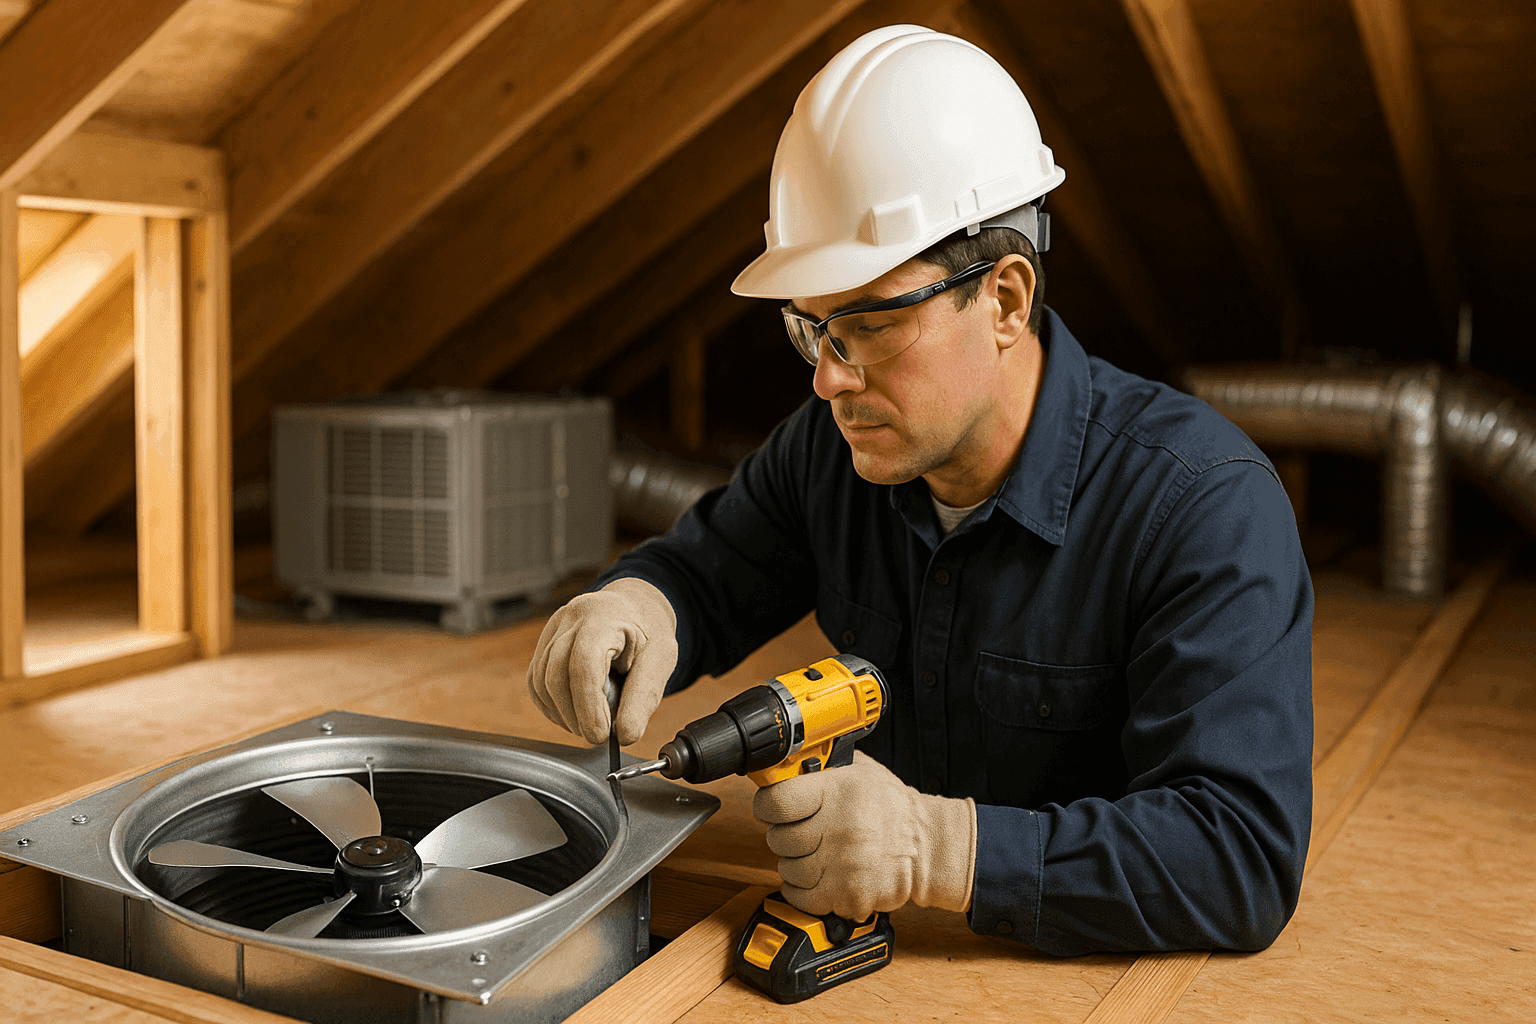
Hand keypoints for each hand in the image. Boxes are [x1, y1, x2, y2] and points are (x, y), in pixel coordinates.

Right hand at [526, 578, 677, 744]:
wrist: (636, 607)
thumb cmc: (649, 632)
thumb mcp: (660, 660)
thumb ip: (643, 697)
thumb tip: (625, 735)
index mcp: (605, 617)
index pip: (584, 663)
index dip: (588, 705)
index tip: (600, 734)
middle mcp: (573, 617)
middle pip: (556, 673)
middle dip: (575, 714)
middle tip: (597, 736)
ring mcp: (554, 628)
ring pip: (541, 678)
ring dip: (562, 712)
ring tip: (587, 726)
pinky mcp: (545, 641)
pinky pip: (536, 678)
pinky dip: (550, 704)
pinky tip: (571, 715)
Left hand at [752, 751, 975, 921]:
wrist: (927, 846)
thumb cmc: (891, 807)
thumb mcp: (859, 769)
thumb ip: (820, 765)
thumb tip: (782, 764)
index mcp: (838, 792)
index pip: (777, 801)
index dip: (767, 805)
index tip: (772, 807)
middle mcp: (839, 828)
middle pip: (779, 839)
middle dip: (786, 835)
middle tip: (804, 830)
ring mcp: (842, 866)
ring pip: (787, 869)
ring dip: (796, 863)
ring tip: (818, 852)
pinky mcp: (846, 896)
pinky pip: (800, 896)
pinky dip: (803, 889)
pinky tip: (819, 874)